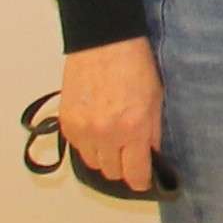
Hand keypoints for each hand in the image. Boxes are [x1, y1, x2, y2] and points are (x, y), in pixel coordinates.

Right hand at [58, 36, 163, 192]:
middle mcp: (105, 134)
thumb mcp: (155, 99)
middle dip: (123, 167)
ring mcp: (83, 129)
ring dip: (104, 157)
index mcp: (133, 128)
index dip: (141, 180)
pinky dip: (88, 144)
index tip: (143, 180)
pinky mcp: (66, 122)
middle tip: (130, 156)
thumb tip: (150, 155)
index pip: (135, 172)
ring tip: (113, 142)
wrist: (104, 42)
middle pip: (112, 172)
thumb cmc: (136, 66)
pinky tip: (97, 129)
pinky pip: (77, 147)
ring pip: (93, 163)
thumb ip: (152, 132)